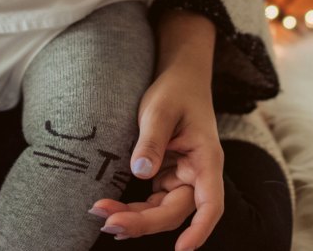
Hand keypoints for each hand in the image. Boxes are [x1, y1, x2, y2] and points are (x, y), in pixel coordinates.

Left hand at [89, 60, 222, 249]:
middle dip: (143, 222)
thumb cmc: (175, 91)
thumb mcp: (160, 109)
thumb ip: (151, 140)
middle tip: (109, 222)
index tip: (182, 250)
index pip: (211, 204)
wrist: (180, 79)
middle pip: (175, 212)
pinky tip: (109, 208)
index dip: (200, 230)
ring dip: (133, 218)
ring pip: (160, 212)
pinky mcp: (166, 178)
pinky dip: (131, 207)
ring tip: (101, 214)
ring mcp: (181, 179)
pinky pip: (150, 202)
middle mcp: (197, 175)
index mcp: (206, 160)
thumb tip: (140, 172)